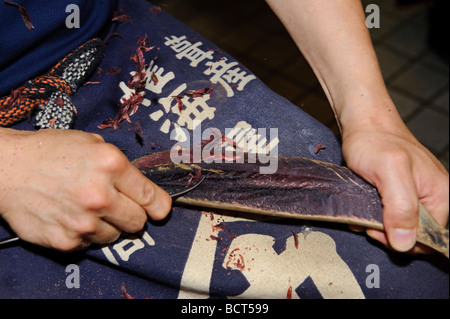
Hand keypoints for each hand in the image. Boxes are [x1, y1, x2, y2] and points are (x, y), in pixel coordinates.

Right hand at [0, 129, 171, 250]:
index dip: (159, 206)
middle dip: (132, 214)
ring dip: (107, 225)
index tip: (159, 210)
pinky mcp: (66, 241)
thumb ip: (121, 167)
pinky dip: (85, 234)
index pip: (153, 198)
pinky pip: (90, 244)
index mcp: (111, 165)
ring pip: (115, 236)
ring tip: (87, 208)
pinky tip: (71, 216)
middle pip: (138, 222)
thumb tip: (143, 189)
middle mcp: (100, 196)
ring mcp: (83, 222)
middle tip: (116, 205)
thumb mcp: (93, 143)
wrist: (7, 168)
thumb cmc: (50, 151)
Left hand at [341, 118, 448, 253]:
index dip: (400, 240)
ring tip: (361, 207)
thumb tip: (405, 242)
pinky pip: (389, 211)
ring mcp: (416, 193)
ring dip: (376, 222)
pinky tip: (361, 202)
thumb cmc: (375, 141)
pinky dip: (372, 212)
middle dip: (385, 231)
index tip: (375, 228)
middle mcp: (432, 196)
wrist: (362, 122)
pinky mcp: (399, 190)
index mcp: (440, 195)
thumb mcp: (389, 172)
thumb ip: (401, 207)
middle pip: (411, 233)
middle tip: (365, 219)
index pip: (427, 239)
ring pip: (397, 223)